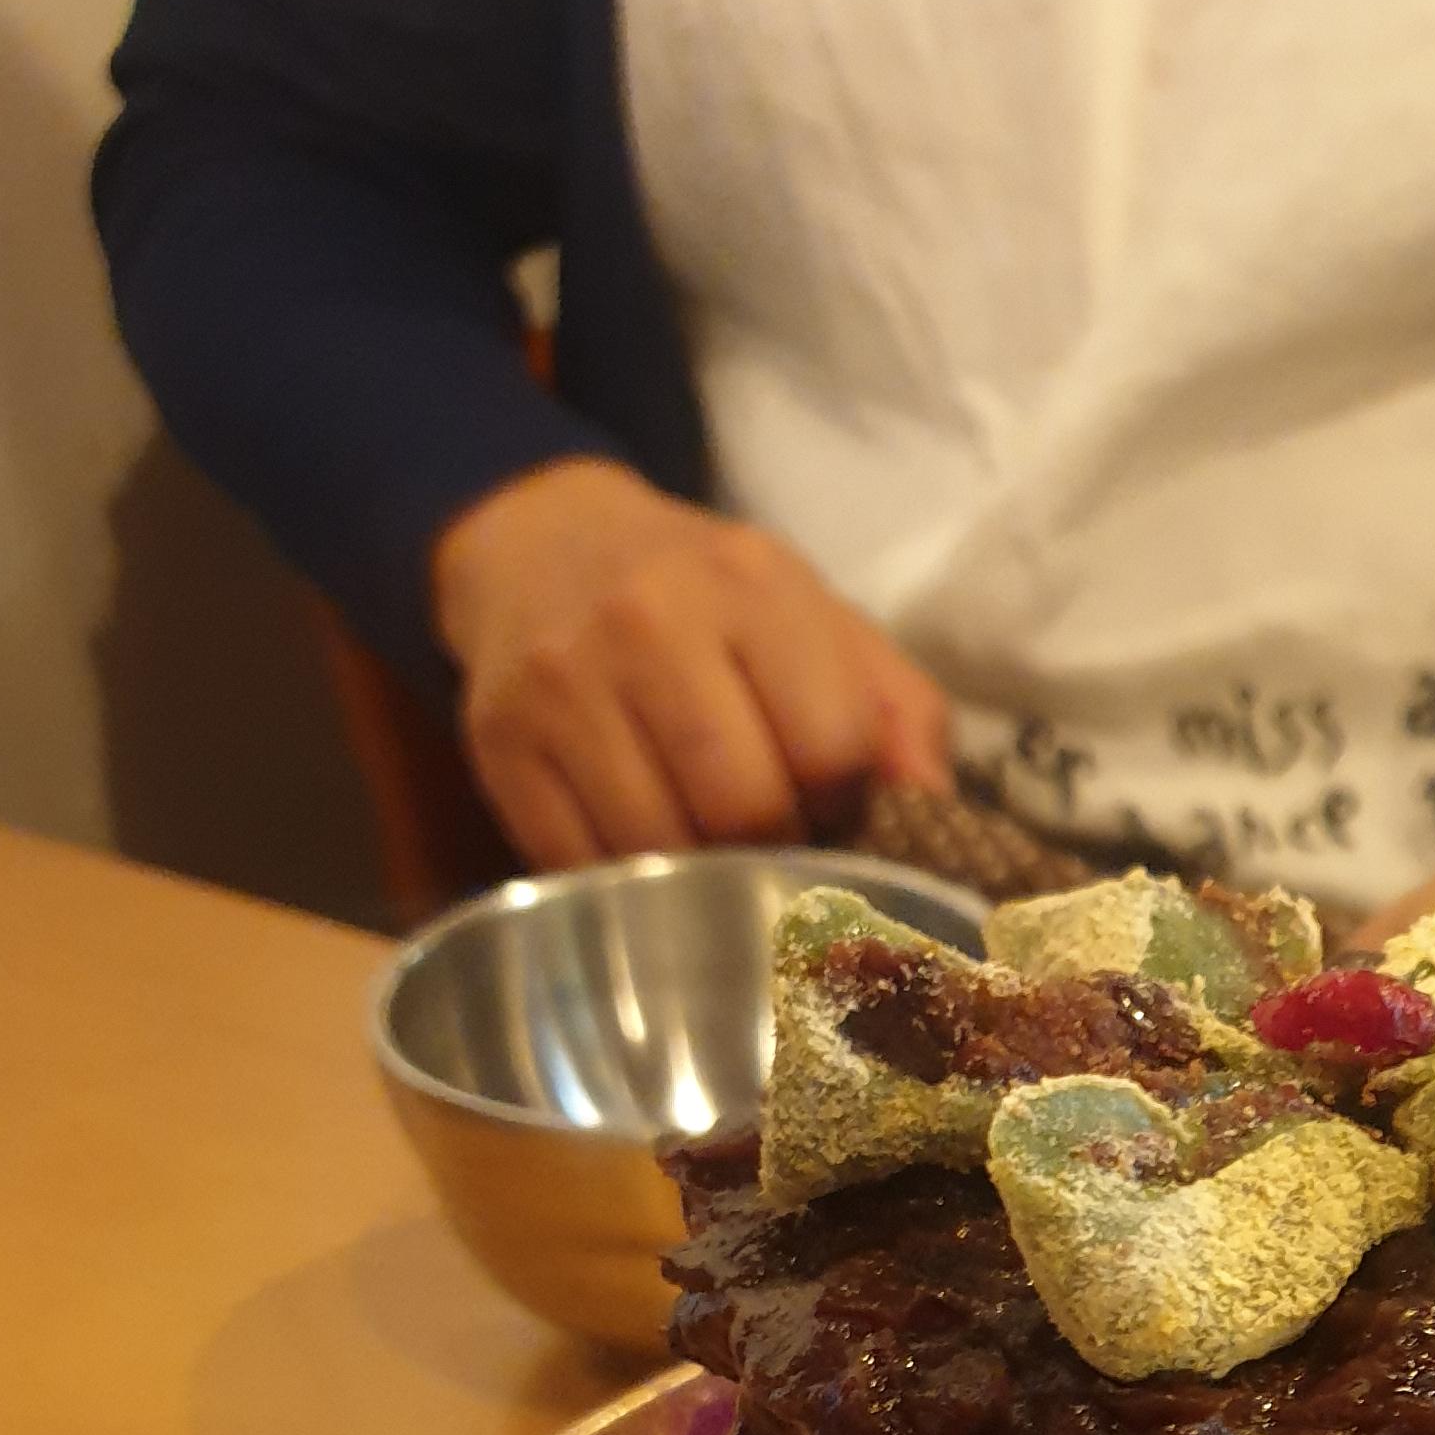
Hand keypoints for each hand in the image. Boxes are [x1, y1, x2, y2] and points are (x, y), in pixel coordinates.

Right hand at [430, 459, 956, 867]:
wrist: (542, 546)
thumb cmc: (709, 604)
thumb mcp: (818, 623)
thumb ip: (896, 714)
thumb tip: (934, 818)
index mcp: (751, 587)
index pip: (830, 745)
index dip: (845, 803)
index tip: (833, 809)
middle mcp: (648, 623)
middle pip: (744, 808)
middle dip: (777, 853)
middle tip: (775, 850)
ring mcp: (563, 687)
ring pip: (659, 848)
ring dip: (701, 884)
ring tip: (714, 860)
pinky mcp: (499, 746)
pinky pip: (579, 864)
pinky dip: (627, 888)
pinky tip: (648, 863)